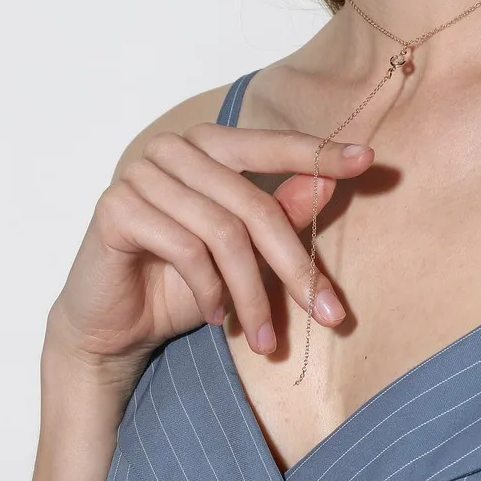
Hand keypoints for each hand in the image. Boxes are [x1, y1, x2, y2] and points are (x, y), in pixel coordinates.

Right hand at [47, 125, 372, 370]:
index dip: (319, 155)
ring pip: (224, 233)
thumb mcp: (245, 253)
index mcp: (208, 145)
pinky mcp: (116, 207)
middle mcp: (173, 148)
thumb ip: (281, 214)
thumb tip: (329, 184)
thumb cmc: (180, 282)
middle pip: (254, 204)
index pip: (272, 144)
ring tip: (263, 336)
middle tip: (328, 316)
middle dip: (295, 267)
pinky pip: (186, 249)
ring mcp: (140, 173)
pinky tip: (214, 316)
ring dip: (252, 294)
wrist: (112, 325)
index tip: (368, 161)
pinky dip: (210, 291)